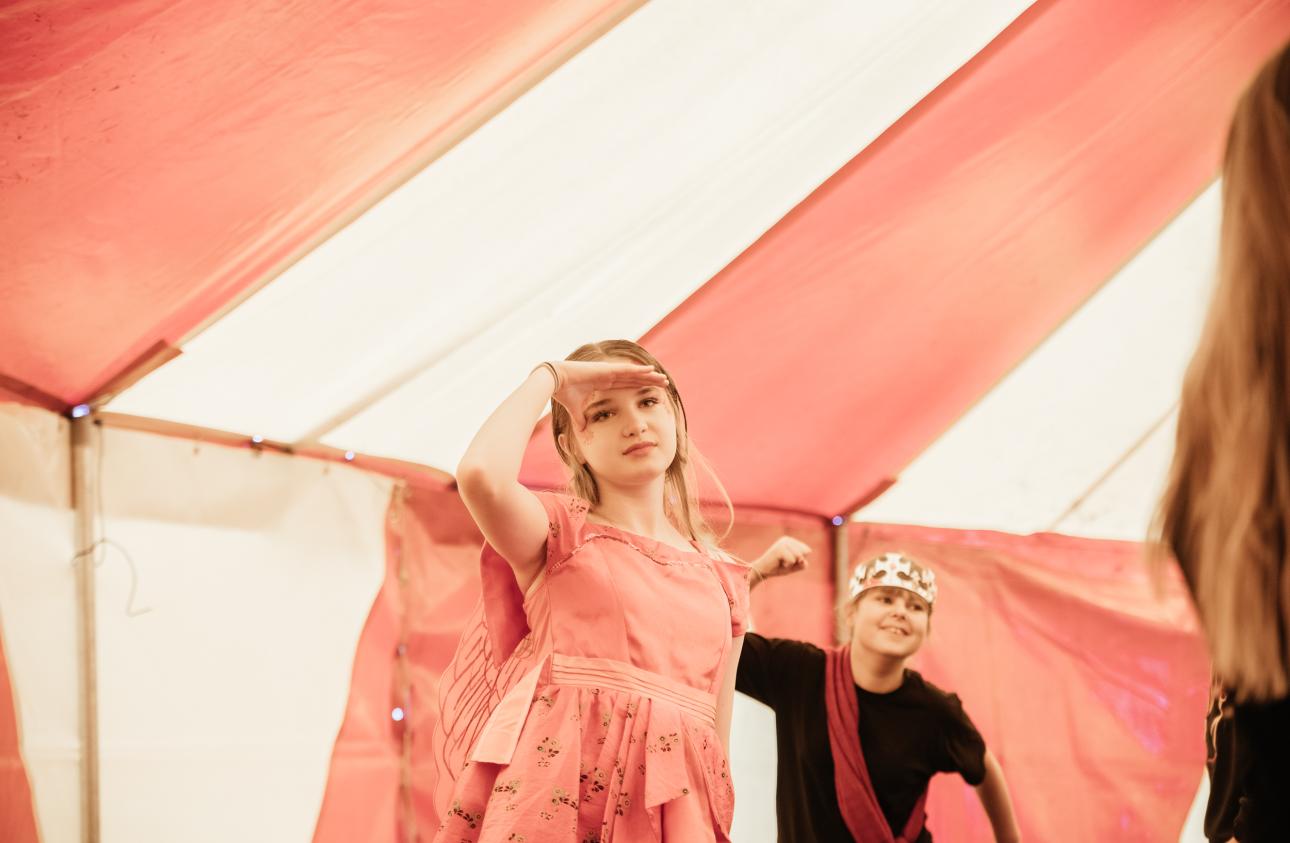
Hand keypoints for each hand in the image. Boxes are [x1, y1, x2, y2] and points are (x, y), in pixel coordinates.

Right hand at [542, 360, 668, 430]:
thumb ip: (580, 419)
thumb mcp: (576, 410)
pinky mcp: (607, 369)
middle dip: (649, 381)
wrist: (555, 382)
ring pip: (634, 374)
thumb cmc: (564, 393)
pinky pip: (627, 370)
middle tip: (663, 383)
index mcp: (603, 383)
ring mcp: (608, 371)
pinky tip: (651, 370)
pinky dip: (639, 370)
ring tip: (662, 378)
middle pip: (634, 379)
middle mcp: (608, 376)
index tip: (650, 390)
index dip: (639, 387)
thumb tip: (582, 431)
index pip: (626, 386)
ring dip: (649, 376)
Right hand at [751, 536, 810, 586]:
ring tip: (780, 562)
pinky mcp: (779, 549)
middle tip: (783, 562)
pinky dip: (787, 566)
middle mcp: (787, 539)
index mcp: (791, 540)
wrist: (762, 571)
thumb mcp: (795, 566)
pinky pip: (792, 561)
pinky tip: (778, 563)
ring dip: (791, 564)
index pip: (807, 551)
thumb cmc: (778, 567)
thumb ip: (803, 564)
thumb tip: (801, 559)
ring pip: (799, 557)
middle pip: (805, 553)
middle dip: (796, 562)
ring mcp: (783, 543)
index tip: (787, 560)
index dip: (800, 560)